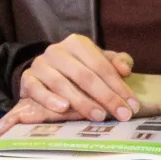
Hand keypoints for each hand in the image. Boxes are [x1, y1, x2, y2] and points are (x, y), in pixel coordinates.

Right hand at [15, 34, 139, 123]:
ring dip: (82, 102)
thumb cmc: (78, 68)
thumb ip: (116, 62)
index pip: (102, 66)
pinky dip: (50, 99)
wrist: (45, 71)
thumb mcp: (98, 61)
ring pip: (62, 84)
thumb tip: (126, 70)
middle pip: (85, 76)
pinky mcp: (27, 79)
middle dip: (106, 97)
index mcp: (78, 43)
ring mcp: (40, 64)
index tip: (133, 105)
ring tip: (98, 115)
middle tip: (121, 114)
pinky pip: (37, 90)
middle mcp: (57, 51)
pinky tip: (63, 109)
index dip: (119, 87)